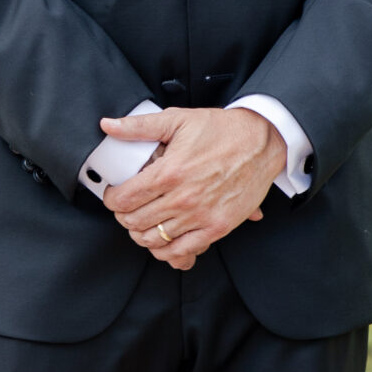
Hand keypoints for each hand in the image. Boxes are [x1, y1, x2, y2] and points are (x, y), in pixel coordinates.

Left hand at [100, 107, 285, 268]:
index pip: (123, 199)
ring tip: (142, 223)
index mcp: (169, 173)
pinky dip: (166, 252)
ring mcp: (200, 216)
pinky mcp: (216, 228)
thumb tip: (108, 125)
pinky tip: (162, 241)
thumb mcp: (178, 119)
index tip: (114, 195)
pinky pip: (181, 252)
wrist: (262, 142)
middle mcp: (182, 199)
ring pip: (153, 240)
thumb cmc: (222, 130)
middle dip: (124, 217)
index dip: (111, 199)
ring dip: (141, 234)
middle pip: (134, 222)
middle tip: (127, 208)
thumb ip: (139, 126)